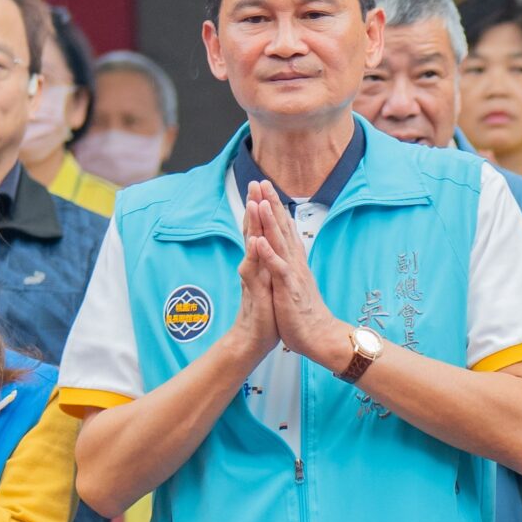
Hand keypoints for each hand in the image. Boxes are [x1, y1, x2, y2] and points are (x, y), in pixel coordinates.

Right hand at [229, 184, 283, 359]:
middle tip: (255, 182)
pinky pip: (253, 271)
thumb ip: (267, 263)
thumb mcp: (270, 282)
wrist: (254, 339)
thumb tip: (270, 246)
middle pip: (252, 230)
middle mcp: (253, 265)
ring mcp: (252, 277)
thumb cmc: (265, 311)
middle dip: (254, 206)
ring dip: (252, 224)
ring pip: (251, 245)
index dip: (262, 209)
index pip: (260, 230)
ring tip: (253, 202)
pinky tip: (255, 241)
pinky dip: (254, 255)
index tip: (265, 187)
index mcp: (260, 262)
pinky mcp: (254, 291)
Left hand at [250, 185, 350, 367]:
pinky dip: (269, 254)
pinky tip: (259, 241)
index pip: (283, 230)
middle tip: (262, 182)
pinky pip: (278, 269)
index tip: (266, 189)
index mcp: (293, 262)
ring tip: (261, 201)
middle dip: (271, 204)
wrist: (320, 337)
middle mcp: (294, 263)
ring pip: (280, 243)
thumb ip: (288, 265)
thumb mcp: (294, 284)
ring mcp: (292, 274)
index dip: (274, 208)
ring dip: (270, 222)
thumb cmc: (305, 313)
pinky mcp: (290, 289)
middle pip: (282, 228)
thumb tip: (287, 251)